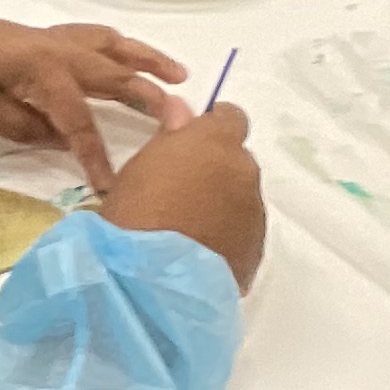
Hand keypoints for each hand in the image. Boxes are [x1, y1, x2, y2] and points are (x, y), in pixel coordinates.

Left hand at [0, 1, 186, 192]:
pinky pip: (93, 38)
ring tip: (179, 75)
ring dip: (148, 59)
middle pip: (115, 76)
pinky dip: (119, 46)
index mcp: (44, 73)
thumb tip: (68, 139)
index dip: (98, 157)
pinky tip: (128, 56)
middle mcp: (57, 50)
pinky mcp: (41, 36)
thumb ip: (34, 130)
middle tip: (186, 119)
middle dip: (153, 98)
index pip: (82, 123)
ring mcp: (51, 38)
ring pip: (112, 46)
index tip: (112, 186)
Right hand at [98, 104, 265, 291]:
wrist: (149, 280)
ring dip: (223, 206)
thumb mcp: (141, 165)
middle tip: (183, 192)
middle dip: (217, 171)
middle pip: (238, 162)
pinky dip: (227, 237)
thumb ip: (171, 134)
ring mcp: (254, 214)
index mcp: (217, 143)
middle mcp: (245, 173)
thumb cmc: (135, 214)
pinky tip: (200, 253)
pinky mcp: (255, 252)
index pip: (231, 118)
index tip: (193, 143)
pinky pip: (243, 234)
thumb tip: (184, 109)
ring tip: (188, 230)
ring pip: (242, 199)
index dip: (213, 128)